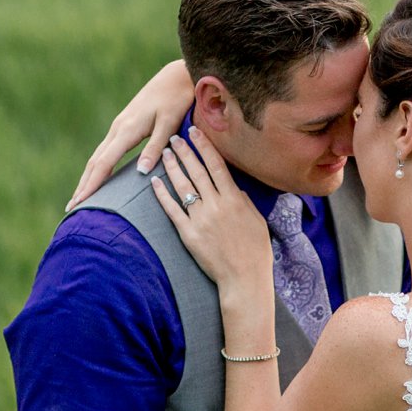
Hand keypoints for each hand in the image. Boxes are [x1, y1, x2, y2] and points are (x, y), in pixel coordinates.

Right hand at [69, 58, 193, 208]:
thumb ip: (154, 148)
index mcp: (127, 130)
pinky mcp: (123, 125)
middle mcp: (118, 129)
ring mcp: (119, 127)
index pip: (104, 163)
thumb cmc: (176, 99)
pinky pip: (105, 150)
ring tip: (80, 197)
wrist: (175, 77)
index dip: (92, 184)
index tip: (80, 202)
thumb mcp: (169, 124)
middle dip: (83, 185)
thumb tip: (141, 172)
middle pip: (95, 162)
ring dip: (88, 177)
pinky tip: (97, 176)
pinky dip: (97, 166)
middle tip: (72, 207)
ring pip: (98, 156)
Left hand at [151, 132, 272, 291]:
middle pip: (196, 171)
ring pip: (183, 187)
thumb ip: (242, 201)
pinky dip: (162, 195)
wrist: (244, 278)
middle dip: (184, 151)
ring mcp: (200, 219)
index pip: (216, 165)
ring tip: (165, 153)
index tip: (195, 131)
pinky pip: (172, 210)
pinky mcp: (188, 234)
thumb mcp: (256, 220)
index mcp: (234, 199)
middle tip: (174, 137)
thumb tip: (231, 186)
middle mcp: (216, 205)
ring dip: (172, 167)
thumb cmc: (255, 251)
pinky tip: (154, 182)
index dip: (204, 146)